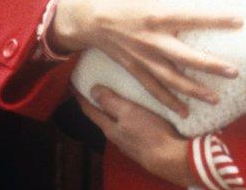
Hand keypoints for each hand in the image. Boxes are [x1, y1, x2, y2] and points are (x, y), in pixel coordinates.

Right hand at [49, 0, 242, 116]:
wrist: (89, 18)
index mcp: (156, 16)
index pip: (191, 18)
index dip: (215, 19)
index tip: (239, 20)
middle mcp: (152, 40)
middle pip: (185, 57)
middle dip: (210, 66)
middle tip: (234, 72)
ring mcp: (143, 58)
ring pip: (172, 79)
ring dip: (194, 90)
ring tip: (215, 98)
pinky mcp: (135, 69)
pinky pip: (153, 89)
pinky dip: (168, 101)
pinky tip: (184, 112)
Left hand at [79, 85, 195, 186]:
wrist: (173, 159)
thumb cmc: (150, 133)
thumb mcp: (129, 112)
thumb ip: (110, 102)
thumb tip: (92, 90)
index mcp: (110, 128)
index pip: (90, 110)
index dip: (80, 97)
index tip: (72, 85)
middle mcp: (117, 137)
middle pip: (102, 117)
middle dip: (96, 103)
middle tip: (93, 87)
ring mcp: (130, 143)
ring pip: (116, 124)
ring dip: (113, 111)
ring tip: (116, 97)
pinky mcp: (143, 146)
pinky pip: (130, 128)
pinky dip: (127, 117)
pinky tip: (136, 113)